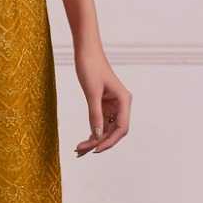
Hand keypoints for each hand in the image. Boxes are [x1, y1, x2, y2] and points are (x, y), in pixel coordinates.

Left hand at [73, 36, 130, 154]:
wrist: (86, 51)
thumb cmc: (90, 67)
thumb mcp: (91, 93)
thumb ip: (95, 115)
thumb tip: (96, 136)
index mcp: (124, 100)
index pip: (121, 128)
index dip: (109, 141)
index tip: (95, 150)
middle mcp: (121, 104)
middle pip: (113, 131)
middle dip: (99, 142)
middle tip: (81, 152)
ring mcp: (113, 104)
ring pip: (106, 128)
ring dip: (94, 139)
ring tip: (79, 149)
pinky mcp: (104, 103)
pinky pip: (101, 122)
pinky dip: (93, 131)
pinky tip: (84, 140)